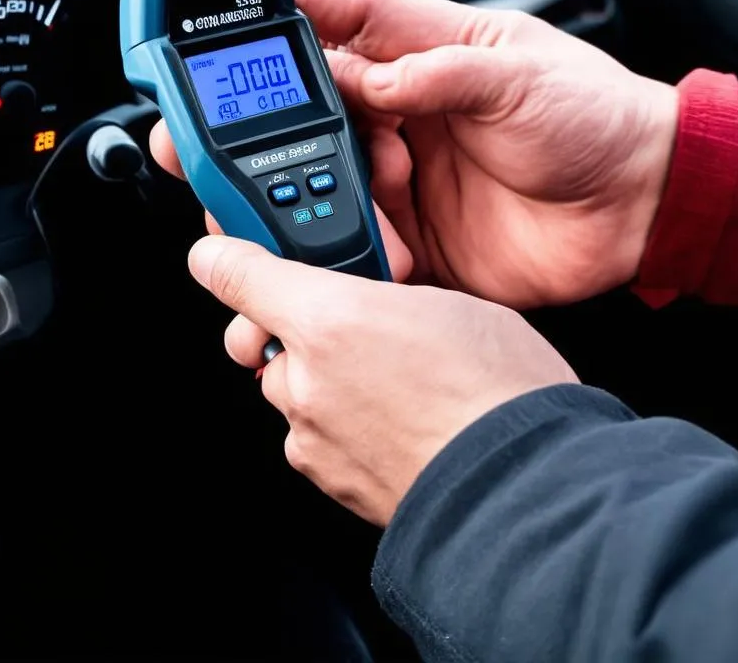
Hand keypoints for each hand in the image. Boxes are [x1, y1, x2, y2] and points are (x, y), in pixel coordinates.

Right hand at [153, 0, 676, 308]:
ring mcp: (407, 177)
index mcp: (427, 55)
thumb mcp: (521, 77)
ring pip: (320, 182)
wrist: (642, 207)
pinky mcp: (420, 236)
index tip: (222, 22)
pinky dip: (350, 255)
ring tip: (281, 216)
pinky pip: (363, 245)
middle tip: (200, 144)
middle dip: (250, 126)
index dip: (281, 16)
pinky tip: (372, 257)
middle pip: (308, 111)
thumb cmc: (596, 118)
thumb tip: (367, 77)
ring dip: (294, 200)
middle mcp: (404, 114)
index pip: (339, 21)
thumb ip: (440, 74)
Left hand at [188, 234, 577, 526]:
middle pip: (256, 336)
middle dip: (286, 326)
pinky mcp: (324, 476)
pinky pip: (310, 435)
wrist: (521, 485)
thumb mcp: (447, 300)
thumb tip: (370, 296)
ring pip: (288, 388)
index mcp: (331, 316)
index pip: (238, 273)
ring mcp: (310, 432)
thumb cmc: (499, 389)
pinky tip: (386, 420)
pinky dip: (334, 423)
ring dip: (318, 377)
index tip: (216, 252)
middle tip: (339, 321)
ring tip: (385, 378)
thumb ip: (381, 293)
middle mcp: (305, 376)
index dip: (223, 256)